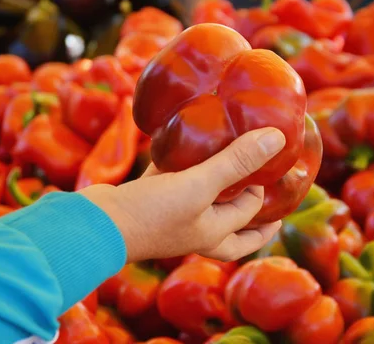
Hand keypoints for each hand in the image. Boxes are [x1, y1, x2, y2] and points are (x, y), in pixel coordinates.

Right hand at [80, 127, 285, 262]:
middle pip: (234, 224)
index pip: (252, 214)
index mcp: (214, 233)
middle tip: (264, 186)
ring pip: (203, 200)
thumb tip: (277, 140)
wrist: (96, 224)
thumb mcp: (200, 185)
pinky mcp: (150, 200)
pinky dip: (181, 166)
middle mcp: (196, 229)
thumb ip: (236, 162)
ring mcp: (173, 216)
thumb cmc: (152, 213)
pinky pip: (173, 181)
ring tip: (229, 160)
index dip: (265, 194)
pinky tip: (183, 144)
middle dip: (250, 208)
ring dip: (217, 185)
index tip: (274, 167)